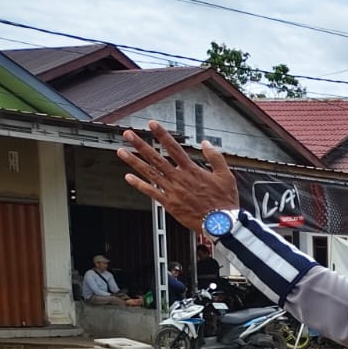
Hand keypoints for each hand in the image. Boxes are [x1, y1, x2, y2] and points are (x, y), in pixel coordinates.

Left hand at [117, 121, 240, 231]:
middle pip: (156, 158)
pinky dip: (139, 185)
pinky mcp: (169, 204)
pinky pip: (151, 192)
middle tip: (128, 135)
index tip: (152, 125)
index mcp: (192, 170)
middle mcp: (179, 178)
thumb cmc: (224, 201)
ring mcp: (172, 191)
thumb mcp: (226, 176)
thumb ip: (215, 157)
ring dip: (134, 161)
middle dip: (140, 145)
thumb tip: (206, 144)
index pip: (174, 148)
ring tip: (121, 152)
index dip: (162, 135)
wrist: (221, 223)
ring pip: (150, 173)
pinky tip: (129, 177)